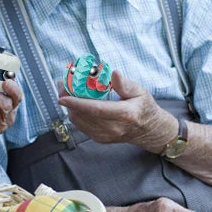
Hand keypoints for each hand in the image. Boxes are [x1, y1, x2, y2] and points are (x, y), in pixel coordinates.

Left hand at [58, 70, 175, 150]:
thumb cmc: (144, 107)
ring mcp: (106, 136)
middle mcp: (114, 128)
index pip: (97, 110)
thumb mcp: (140, 91)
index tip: (63, 96)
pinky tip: (74, 102)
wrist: (149, 130)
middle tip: (61, 85)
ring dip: (69, 106)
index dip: (77, 103)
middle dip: (69, 100)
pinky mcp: (100, 139)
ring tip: (66, 90)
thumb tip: (113, 73)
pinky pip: (81, 126)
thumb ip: (125, 84)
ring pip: (79, 121)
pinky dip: (75, 113)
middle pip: (84, 115)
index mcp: (125, 114)